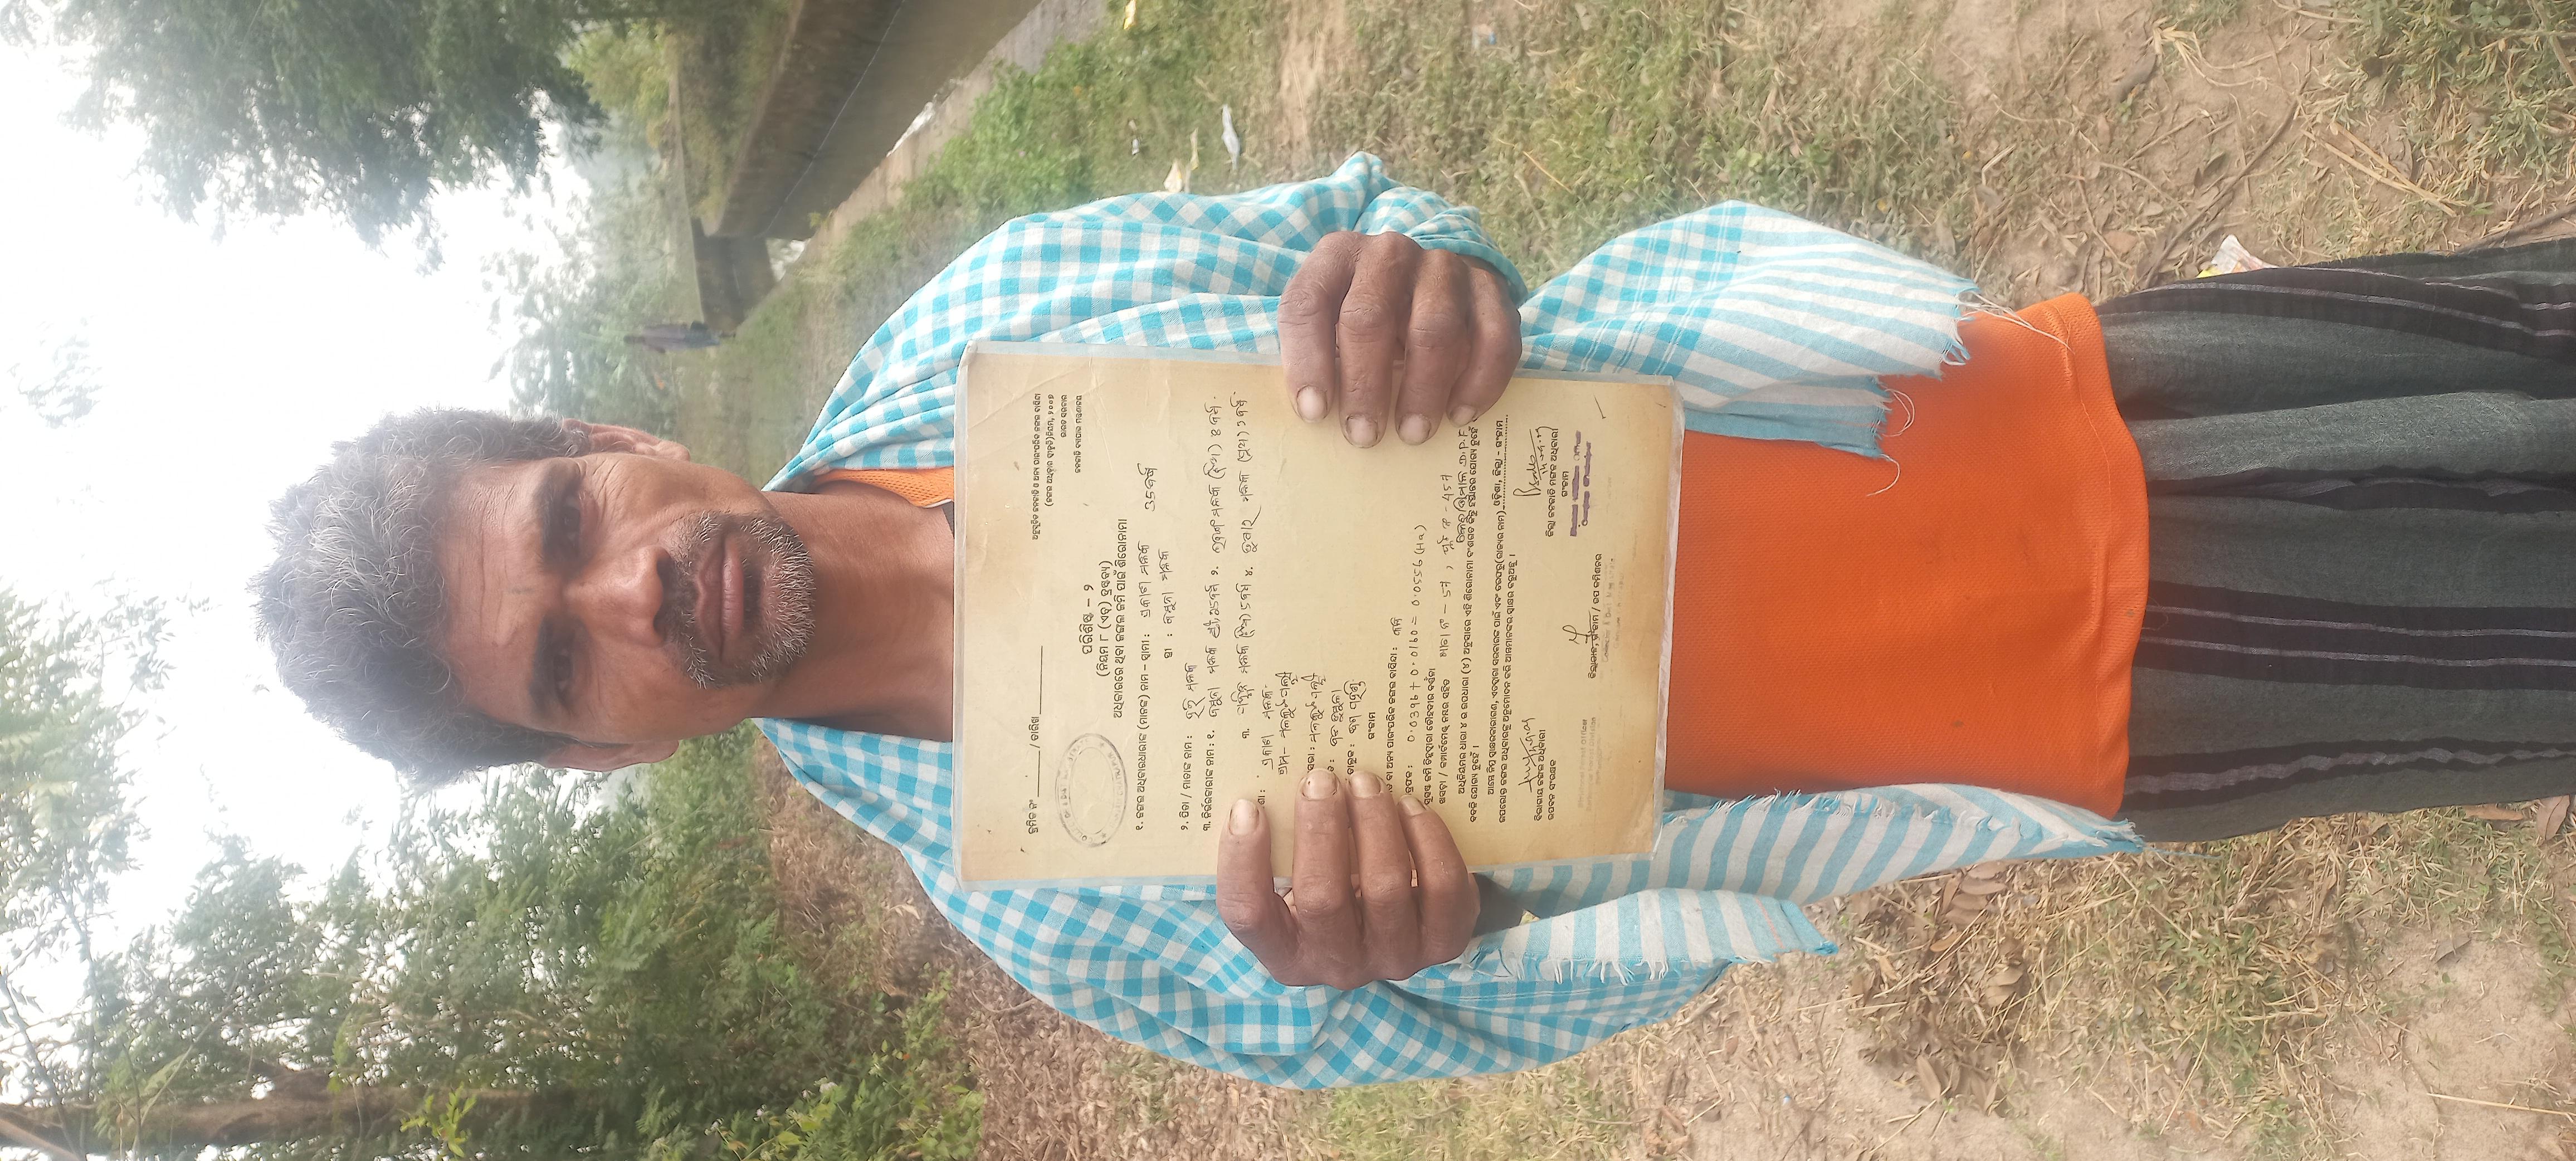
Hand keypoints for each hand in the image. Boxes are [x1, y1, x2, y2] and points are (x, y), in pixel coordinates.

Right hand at [1216, 769, 1478, 987]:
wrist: (1408, 923)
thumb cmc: (1337, 887)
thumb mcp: (1301, 882)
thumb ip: (1284, 850)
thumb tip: (1275, 779)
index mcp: (1286, 955)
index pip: (1248, 916)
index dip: (1242, 861)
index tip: (1247, 806)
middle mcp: (1338, 966)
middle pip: (1321, 898)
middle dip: (1319, 829)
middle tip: (1320, 779)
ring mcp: (1394, 958)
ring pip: (1384, 888)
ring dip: (1373, 823)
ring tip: (1365, 782)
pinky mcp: (1443, 942)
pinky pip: (1440, 887)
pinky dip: (1427, 839)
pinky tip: (1410, 806)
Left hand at [1279, 231, 1521, 447]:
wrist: (1429, 281)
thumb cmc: (1365, 319)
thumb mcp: (1328, 325)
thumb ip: (1320, 358)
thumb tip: (1319, 417)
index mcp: (1337, 256)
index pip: (1309, 302)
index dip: (1308, 359)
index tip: (1314, 413)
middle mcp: (1389, 254)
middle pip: (1370, 316)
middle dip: (1364, 383)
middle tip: (1363, 435)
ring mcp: (1443, 267)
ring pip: (1435, 327)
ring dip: (1423, 388)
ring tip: (1413, 433)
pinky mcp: (1489, 289)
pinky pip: (1494, 336)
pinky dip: (1479, 381)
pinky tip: (1461, 415)